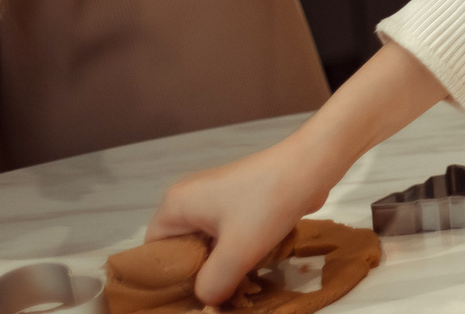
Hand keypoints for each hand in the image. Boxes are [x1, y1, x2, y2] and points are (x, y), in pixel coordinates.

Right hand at [148, 132, 336, 307]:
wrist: (311, 165)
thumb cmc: (267, 204)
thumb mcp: (237, 252)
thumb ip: (212, 284)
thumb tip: (206, 299)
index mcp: (176, 204)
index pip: (153, 251)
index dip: (165, 278)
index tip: (184, 297)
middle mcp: (189, 199)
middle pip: (180, 249)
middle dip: (196, 274)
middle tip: (214, 296)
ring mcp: (215, 199)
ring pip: (206, 245)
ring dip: (220, 266)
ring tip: (233, 287)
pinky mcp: (239, 201)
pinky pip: (226, 235)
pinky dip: (235, 252)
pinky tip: (250, 269)